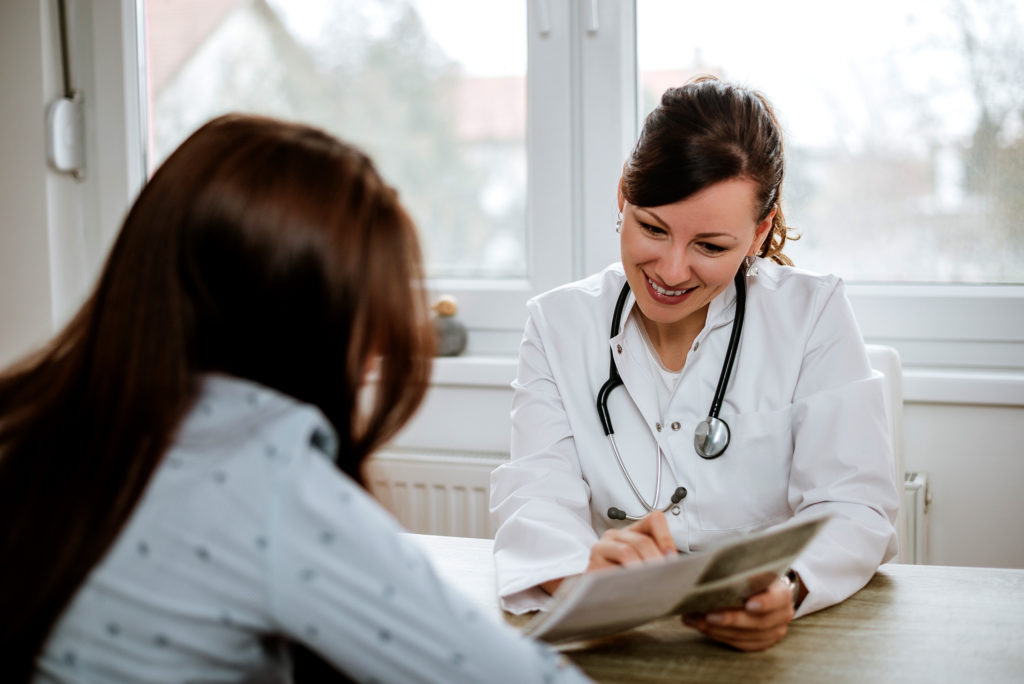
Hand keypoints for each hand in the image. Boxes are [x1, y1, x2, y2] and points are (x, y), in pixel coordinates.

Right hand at [538, 512, 676, 595]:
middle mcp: (613, 537)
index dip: (666, 537)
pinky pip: (610, 570)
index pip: (654, 520)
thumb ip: (654, 562)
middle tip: (667, 577)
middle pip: (641, 541)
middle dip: (657, 560)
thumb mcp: (636, 566)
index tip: (673, 558)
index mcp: (629, 533)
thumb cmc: (616, 579)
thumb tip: (676, 570)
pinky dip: (625, 579)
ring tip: (653, 583)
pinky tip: (634, 588)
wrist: (582, 592)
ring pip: (627, 552)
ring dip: (643, 569)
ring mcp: (599, 550)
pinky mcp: (591, 567)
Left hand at [682, 575, 796, 650]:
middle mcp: (782, 615)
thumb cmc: (753, 575)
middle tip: (708, 615)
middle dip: (731, 620)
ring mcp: (773, 632)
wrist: (765, 590)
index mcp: (782, 593)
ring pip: (745, 636)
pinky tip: (700, 626)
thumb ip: (741, 569)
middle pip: (758, 623)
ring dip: (717, 629)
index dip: (764, 603)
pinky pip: (739, 644)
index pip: (777, 599)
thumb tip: (714, 565)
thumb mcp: (752, 567)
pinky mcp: (760, 643)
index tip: (748, 604)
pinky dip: (718, 636)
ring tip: (694, 619)